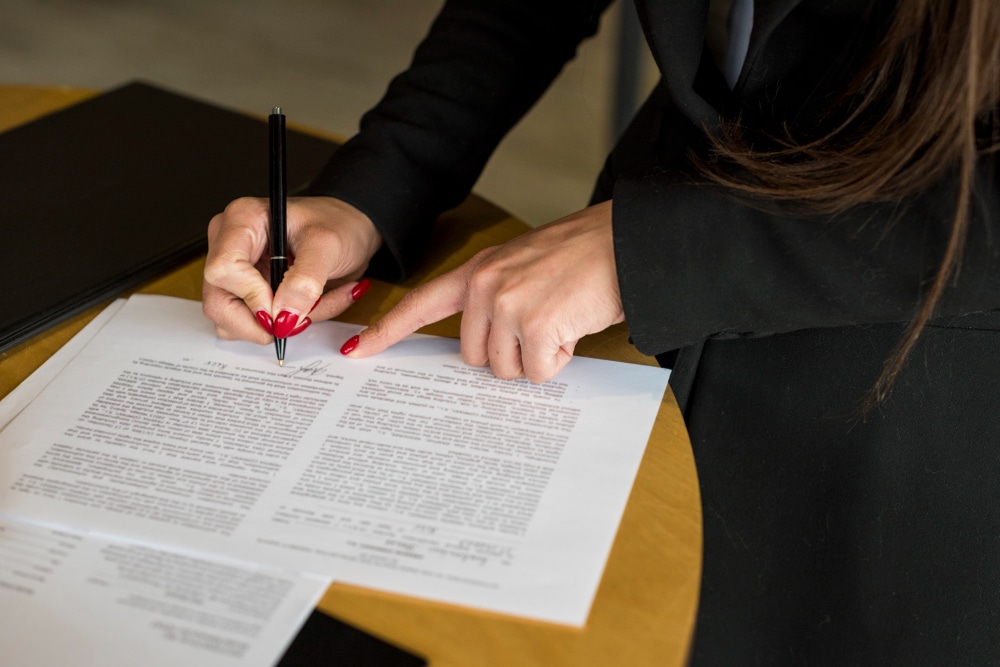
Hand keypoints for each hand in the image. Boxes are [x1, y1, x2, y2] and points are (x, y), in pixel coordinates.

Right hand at [203, 196, 381, 342]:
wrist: (351, 232)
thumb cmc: (338, 225)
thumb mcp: (328, 246)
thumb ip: (305, 281)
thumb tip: (283, 316)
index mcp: (241, 221)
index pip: (223, 270)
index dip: (252, 296)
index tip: (283, 307)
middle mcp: (228, 245)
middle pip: (218, 302)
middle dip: (259, 322)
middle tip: (295, 321)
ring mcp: (234, 271)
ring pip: (231, 322)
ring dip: (276, 326)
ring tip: (311, 305)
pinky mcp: (245, 292)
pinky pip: (250, 325)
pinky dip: (282, 326)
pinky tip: (306, 308)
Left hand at [344, 200, 623, 382]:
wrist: (629, 242)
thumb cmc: (584, 256)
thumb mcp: (524, 265)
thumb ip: (495, 296)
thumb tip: (486, 349)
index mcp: (479, 270)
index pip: (421, 303)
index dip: (388, 331)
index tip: (357, 350)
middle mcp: (485, 285)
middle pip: (475, 357)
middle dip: (510, 353)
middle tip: (544, 321)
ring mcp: (508, 304)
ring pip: (506, 370)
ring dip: (537, 357)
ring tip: (562, 319)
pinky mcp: (536, 324)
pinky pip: (537, 373)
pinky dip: (560, 360)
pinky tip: (574, 327)